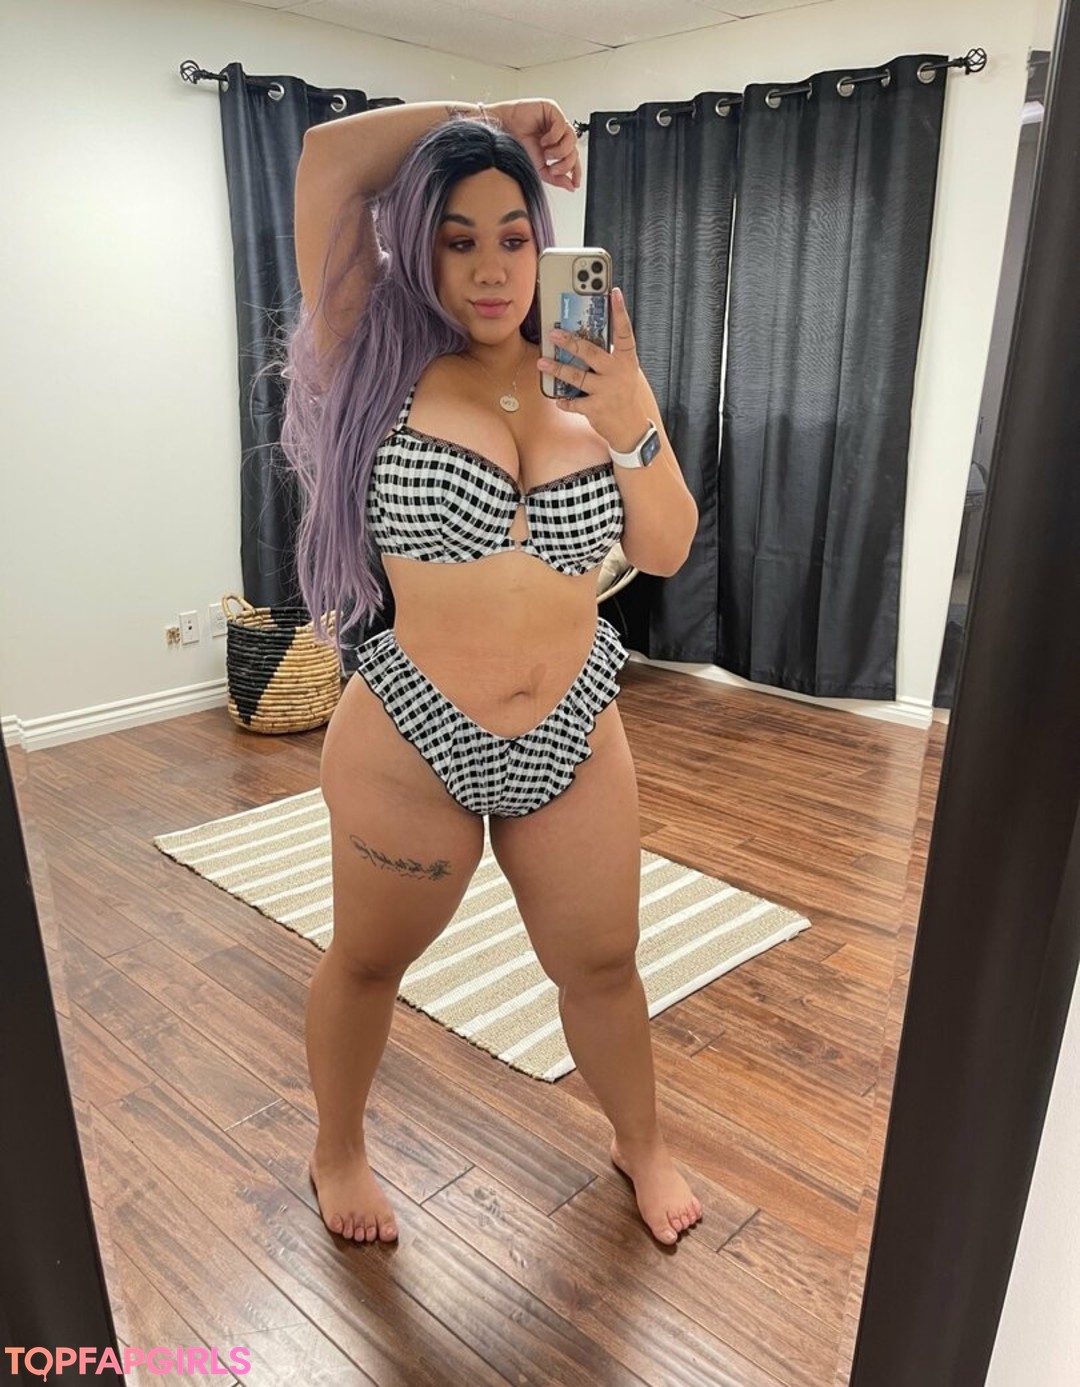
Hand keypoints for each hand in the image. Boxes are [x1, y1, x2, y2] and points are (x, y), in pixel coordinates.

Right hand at [486, 99, 580, 190]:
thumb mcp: (538, 168)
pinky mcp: (551, 110)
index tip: (575, 184)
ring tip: (545, 152)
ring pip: (572, 138)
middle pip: (574, 150)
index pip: (572, 159)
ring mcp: (555, 122)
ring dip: (560, 150)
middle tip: (552, 169)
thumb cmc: (516, 146)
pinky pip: (562, 124)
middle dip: (565, 164)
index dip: (576, 172)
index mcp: (555, 146)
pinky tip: (543, 139)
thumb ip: (556, 178)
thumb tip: (571, 186)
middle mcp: (557, 134)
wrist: (502, 132)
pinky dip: (554, 136)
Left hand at [537, 288, 650, 450]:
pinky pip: (574, 402)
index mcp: (627, 360)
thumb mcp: (624, 372)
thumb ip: (610, 357)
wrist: (632, 428)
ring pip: (577, 376)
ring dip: (557, 369)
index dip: (620, 312)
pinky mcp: (596, 409)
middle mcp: (617, 373)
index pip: (625, 332)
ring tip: (542, 363)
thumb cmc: (624, 394)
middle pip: (591, 353)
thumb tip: (584, 339)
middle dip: (570, 342)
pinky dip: (564, 400)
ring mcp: (607, 391)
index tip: (614, 292)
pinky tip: (557, 398)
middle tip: (553, 334)